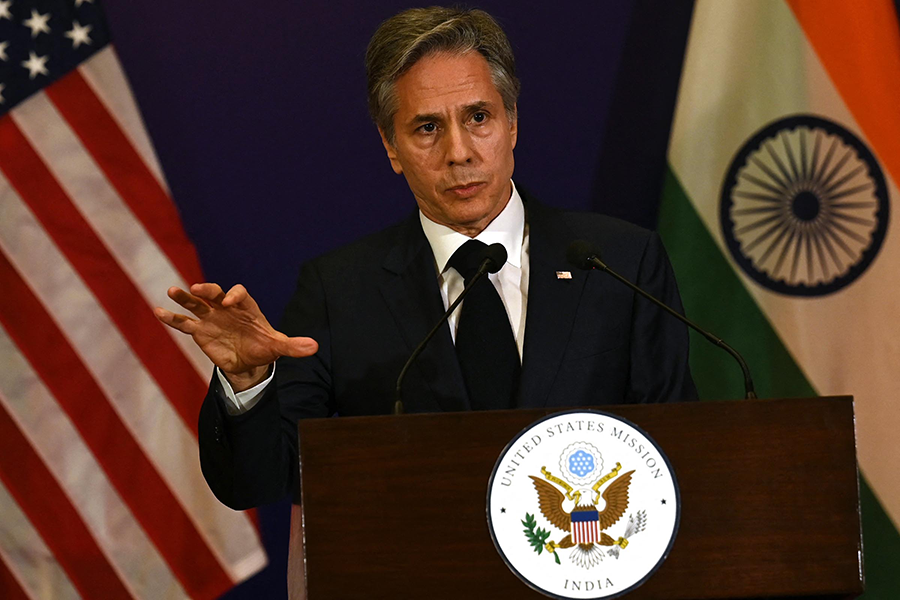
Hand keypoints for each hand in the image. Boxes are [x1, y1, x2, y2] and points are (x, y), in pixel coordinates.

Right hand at [154, 283, 317, 390]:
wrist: (249, 360)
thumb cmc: (264, 347)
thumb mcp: (278, 347)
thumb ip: (293, 345)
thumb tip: (315, 347)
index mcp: (246, 306)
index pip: (240, 294)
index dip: (234, 294)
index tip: (230, 301)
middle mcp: (226, 308)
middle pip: (215, 292)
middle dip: (208, 289)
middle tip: (198, 289)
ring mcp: (211, 318)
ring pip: (196, 303)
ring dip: (184, 297)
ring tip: (171, 291)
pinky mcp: (199, 331)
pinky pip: (184, 323)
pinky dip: (172, 318)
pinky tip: (158, 312)